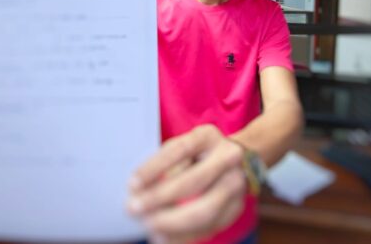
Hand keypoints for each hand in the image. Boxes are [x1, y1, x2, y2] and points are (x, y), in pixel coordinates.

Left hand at [127, 124, 246, 243]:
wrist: (236, 161)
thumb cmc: (196, 153)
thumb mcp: (182, 146)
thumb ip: (165, 163)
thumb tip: (138, 190)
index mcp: (208, 136)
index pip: (180, 149)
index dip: (155, 167)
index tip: (132, 184)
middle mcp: (228, 157)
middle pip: (194, 181)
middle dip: (160, 198)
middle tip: (134, 208)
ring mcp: (237, 184)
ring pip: (206, 210)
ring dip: (172, 222)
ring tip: (149, 226)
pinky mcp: (236, 208)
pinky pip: (210, 227)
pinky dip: (184, 236)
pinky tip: (163, 238)